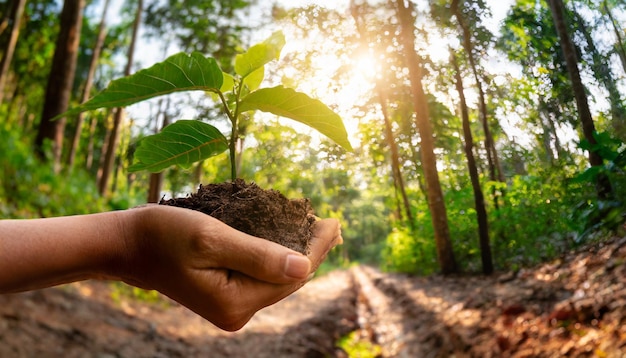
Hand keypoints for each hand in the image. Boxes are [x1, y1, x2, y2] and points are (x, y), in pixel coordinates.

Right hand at [119, 205, 341, 330]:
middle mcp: (236, 312)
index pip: (291, 276)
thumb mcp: (212, 238)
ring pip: (276, 278)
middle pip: (287, 281)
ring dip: (295, 252)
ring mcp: (230, 306)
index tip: (335, 222)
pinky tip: (287, 238)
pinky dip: (276, 255)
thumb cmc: (164, 235)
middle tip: (333, 223)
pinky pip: (260, 276)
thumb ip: (259, 255)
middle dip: (311, 250)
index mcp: (235, 303)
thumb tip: (304, 267)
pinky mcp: (224, 294)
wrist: (127, 245)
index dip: (317, 248)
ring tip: (317, 228)